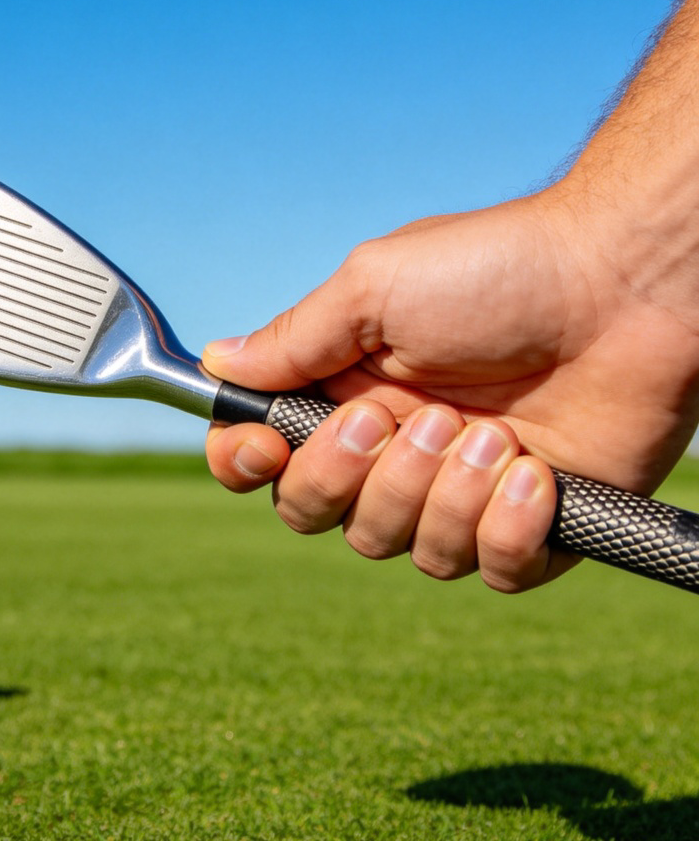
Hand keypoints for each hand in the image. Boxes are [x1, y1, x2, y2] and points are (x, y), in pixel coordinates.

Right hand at [204, 188, 698, 590]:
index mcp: (345, 391)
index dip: (245, 464)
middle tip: (411, 418)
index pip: (263, 455)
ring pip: (401, 548)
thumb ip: (293, 339)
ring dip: (439, 495)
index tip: (262, 450)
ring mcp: (456, 489)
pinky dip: (503, 529)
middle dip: (353, 477)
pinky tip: (533, 472)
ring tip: (490, 434)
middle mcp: (391, 447)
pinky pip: (485, 570)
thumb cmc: (497, 270)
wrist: (624, 285)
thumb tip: (216, 365)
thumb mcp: (375, 288)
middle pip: (317, 514)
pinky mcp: (527, 526)